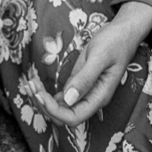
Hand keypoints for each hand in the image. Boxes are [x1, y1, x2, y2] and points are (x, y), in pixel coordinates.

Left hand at [31, 1, 151, 125]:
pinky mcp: (78, 85)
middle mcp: (91, 99)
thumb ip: (85, 79)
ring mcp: (83, 93)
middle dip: (44, 105)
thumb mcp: (99, 58)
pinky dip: (46, 93)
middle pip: (63, 116)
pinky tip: (36, 82)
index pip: (73, 118)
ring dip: (42, 99)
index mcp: (99, 97)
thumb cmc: (114, 43)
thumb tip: (68, 100)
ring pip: (59, 108)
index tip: (39, 94)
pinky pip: (60, 97)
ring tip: (29, 83)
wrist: (121, 33)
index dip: (53, 111)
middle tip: (30, 85)